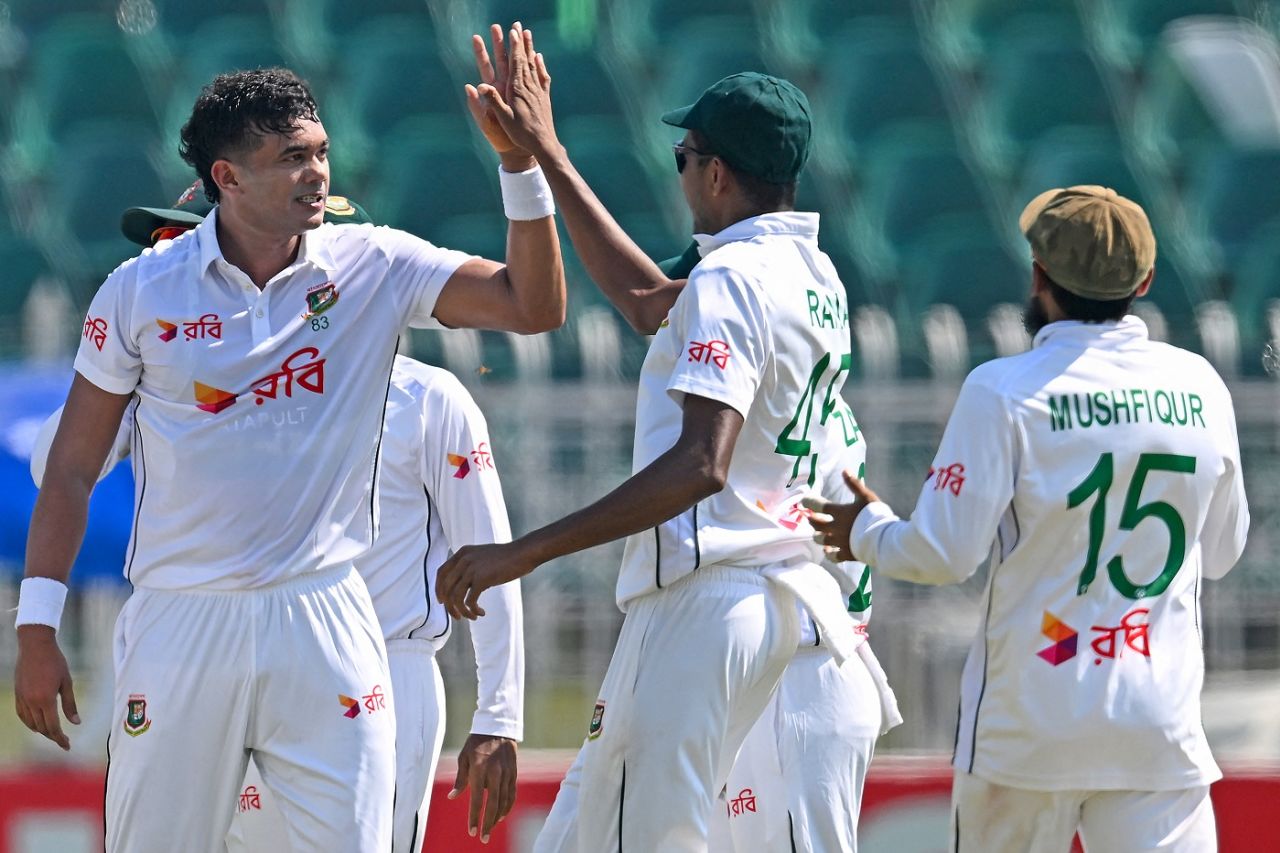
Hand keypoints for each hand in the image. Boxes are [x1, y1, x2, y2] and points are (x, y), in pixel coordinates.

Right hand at [14, 625, 79, 750]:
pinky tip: (37, 724)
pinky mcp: (17, 695)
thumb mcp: (67, 682)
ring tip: (53, 734)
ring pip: (31, 723)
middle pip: (42, 728)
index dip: (60, 739)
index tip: (67, 746)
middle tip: (64, 741)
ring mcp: (22, 699)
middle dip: (53, 737)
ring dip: (42, 731)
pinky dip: (30, 723)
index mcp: (46, 699)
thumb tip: (76, 723)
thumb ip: (70, 704)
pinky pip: (22, 715)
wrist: (35, 647)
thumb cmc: (55, 662)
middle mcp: (31, 702)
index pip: (53, 727)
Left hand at [436, 541, 536, 619]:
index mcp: (462, 553)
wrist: (523, 553)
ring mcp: (472, 569)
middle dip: (449, 606)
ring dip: (461, 611)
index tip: (442, 602)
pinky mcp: (482, 579)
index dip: (439, 589)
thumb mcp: (482, 558)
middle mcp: (464, 560)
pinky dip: (472, 610)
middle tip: (457, 616)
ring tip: (471, 617)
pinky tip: (480, 613)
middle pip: (446, 587)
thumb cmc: (506, 558)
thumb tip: (460, 589)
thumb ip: (469, 568)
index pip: (441, 573)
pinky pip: (469, 601)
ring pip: (456, 597)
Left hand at [449, 733, 518, 842]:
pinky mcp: (513, 773)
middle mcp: (494, 773)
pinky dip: (507, 807)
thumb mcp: (463, 758)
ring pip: (504, 801)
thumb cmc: (476, 743)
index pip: (477, 800)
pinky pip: (511, 794)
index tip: (472, 831)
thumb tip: (452, 797)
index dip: (474, 817)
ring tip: (490, 828)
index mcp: (479, 770)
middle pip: (492, 805)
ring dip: (497, 817)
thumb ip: (460, 779)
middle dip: (487, 824)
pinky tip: (501, 815)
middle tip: (483, 838)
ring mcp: (506, 773)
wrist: (497, 727)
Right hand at [468, 23, 558, 163]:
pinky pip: (542, 77)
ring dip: (530, 48)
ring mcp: (538, 91)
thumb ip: (492, 101)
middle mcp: (528, 87)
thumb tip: (479, 85)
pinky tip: (539, 58)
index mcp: (516, 90)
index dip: (514, 46)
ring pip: (533, 65)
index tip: (512, 32)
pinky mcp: (544, 97)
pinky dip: (540, 65)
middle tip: (518, 26)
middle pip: (524, 59)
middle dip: (521, 42)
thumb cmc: (521, 134)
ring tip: (528, 34)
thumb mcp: (503, 119)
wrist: (543, 145)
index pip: (515, 63)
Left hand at [802, 469, 881, 561]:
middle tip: (811, 518)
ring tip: (819, 534)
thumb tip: (845, 470)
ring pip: (821, 540)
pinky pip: (832, 556)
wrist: (884, 539)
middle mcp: (836, 528)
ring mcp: (840, 542)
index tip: (804, 501)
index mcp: (839, 512)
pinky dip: (828, 553)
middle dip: (812, 520)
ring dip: (818, 536)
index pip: (818, 506)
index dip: (809, 502)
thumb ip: (855, 484)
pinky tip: (828, 550)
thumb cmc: (876, 515)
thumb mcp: (866, 496)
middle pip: (816, 524)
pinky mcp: (846, 554)